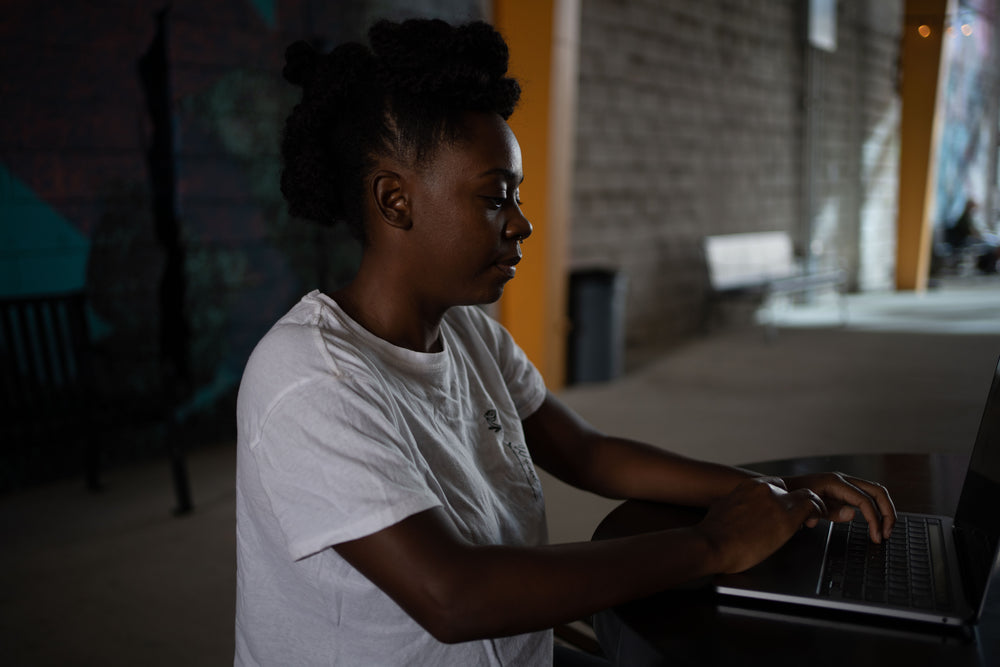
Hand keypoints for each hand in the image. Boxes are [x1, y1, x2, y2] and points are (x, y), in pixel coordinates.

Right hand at [696, 476, 825, 573]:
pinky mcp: (787, 517)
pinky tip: (815, 521)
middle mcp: (764, 489)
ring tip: (813, 519)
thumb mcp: (720, 509)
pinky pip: (812, 507)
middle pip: (791, 491)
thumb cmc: (712, 534)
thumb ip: (733, 505)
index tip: (784, 510)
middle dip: (796, 504)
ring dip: (812, 508)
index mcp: (748, 487)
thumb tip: (731, 509)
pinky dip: (818, 512)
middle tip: (801, 519)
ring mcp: (777, 501)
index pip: (775, 486)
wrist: (712, 543)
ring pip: (807, 496)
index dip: (783, 499)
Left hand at [782, 472, 895, 542]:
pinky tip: (875, 522)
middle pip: (877, 492)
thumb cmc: (790, 497)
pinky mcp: (843, 490)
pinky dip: (874, 509)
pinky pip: (865, 496)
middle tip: (887, 533)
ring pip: (874, 493)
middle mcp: (842, 480)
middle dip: (887, 512)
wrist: (779, 489)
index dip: (874, 519)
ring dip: (884, 510)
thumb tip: (852, 513)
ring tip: (884, 530)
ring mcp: (844, 484)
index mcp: (835, 482)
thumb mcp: (808, 507)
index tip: (877, 536)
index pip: (864, 500)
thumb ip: (829, 511)